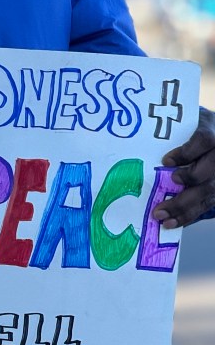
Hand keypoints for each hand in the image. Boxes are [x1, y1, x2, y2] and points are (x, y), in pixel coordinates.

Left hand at [153, 106, 214, 227]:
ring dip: (186, 208)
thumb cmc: (189, 127)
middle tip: (165, 192)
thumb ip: (169, 132)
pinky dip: (190, 215)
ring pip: (210, 192)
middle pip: (209, 170)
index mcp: (211, 130)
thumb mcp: (184, 122)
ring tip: (164, 218)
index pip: (203, 140)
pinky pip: (208, 204)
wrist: (213, 133)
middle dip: (185, 186)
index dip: (186, 152)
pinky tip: (174, 222)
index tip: (166, 161)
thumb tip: (138, 142)